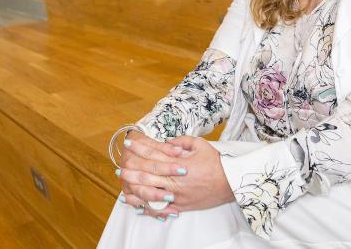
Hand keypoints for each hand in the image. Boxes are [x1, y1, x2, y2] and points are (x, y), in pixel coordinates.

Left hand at [118, 135, 233, 215]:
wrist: (231, 183)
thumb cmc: (216, 163)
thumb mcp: (200, 144)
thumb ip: (182, 141)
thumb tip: (168, 142)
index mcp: (178, 162)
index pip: (153, 154)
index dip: (139, 148)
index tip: (129, 144)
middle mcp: (175, 179)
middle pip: (147, 175)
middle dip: (131, 171)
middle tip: (119, 167)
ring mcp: (177, 195)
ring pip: (150, 193)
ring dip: (135, 189)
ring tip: (123, 186)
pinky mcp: (181, 206)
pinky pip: (161, 209)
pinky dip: (148, 208)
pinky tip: (137, 205)